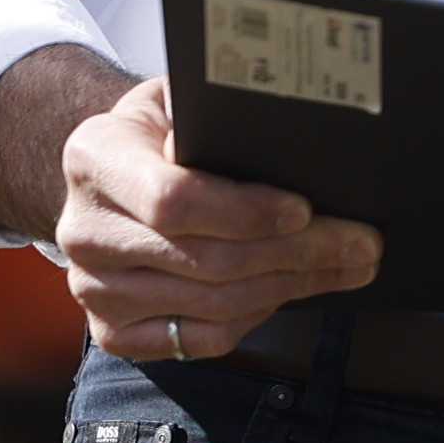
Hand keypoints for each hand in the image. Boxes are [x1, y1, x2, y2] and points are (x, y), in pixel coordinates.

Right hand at [0, 47, 378, 361]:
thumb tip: (300, 144)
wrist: (113, 175)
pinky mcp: (112, 331)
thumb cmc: (161, 133)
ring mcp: (92, 288)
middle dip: (298, 253)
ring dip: (291, 287)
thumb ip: (223, 117)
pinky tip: (291, 289)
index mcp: (94, 158)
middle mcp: (83, 230)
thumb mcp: (182, 101)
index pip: (174, 199)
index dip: (246, 211)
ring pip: (212, 305)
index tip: (305, 209)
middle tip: (360, 243)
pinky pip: (200, 340)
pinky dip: (256, 317)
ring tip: (346, 265)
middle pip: (205, 259)